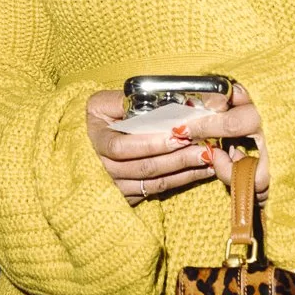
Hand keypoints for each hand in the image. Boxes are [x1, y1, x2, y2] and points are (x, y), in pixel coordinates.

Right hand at [86, 87, 268, 204]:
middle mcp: (104, 168)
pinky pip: (158, 191)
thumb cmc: (97, 121)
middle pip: (145, 168)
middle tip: (205, 148)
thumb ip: (122, 101)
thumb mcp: (101, 105)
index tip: (177, 135)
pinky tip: (201, 170)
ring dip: (185, 171)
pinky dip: (182, 181)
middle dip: (178, 158)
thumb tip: (157, 97)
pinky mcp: (128, 196)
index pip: (122, 148)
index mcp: (96, 141)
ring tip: (209, 158)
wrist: (84, 144)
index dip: (150, 144)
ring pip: (155, 182)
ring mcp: (116, 186)